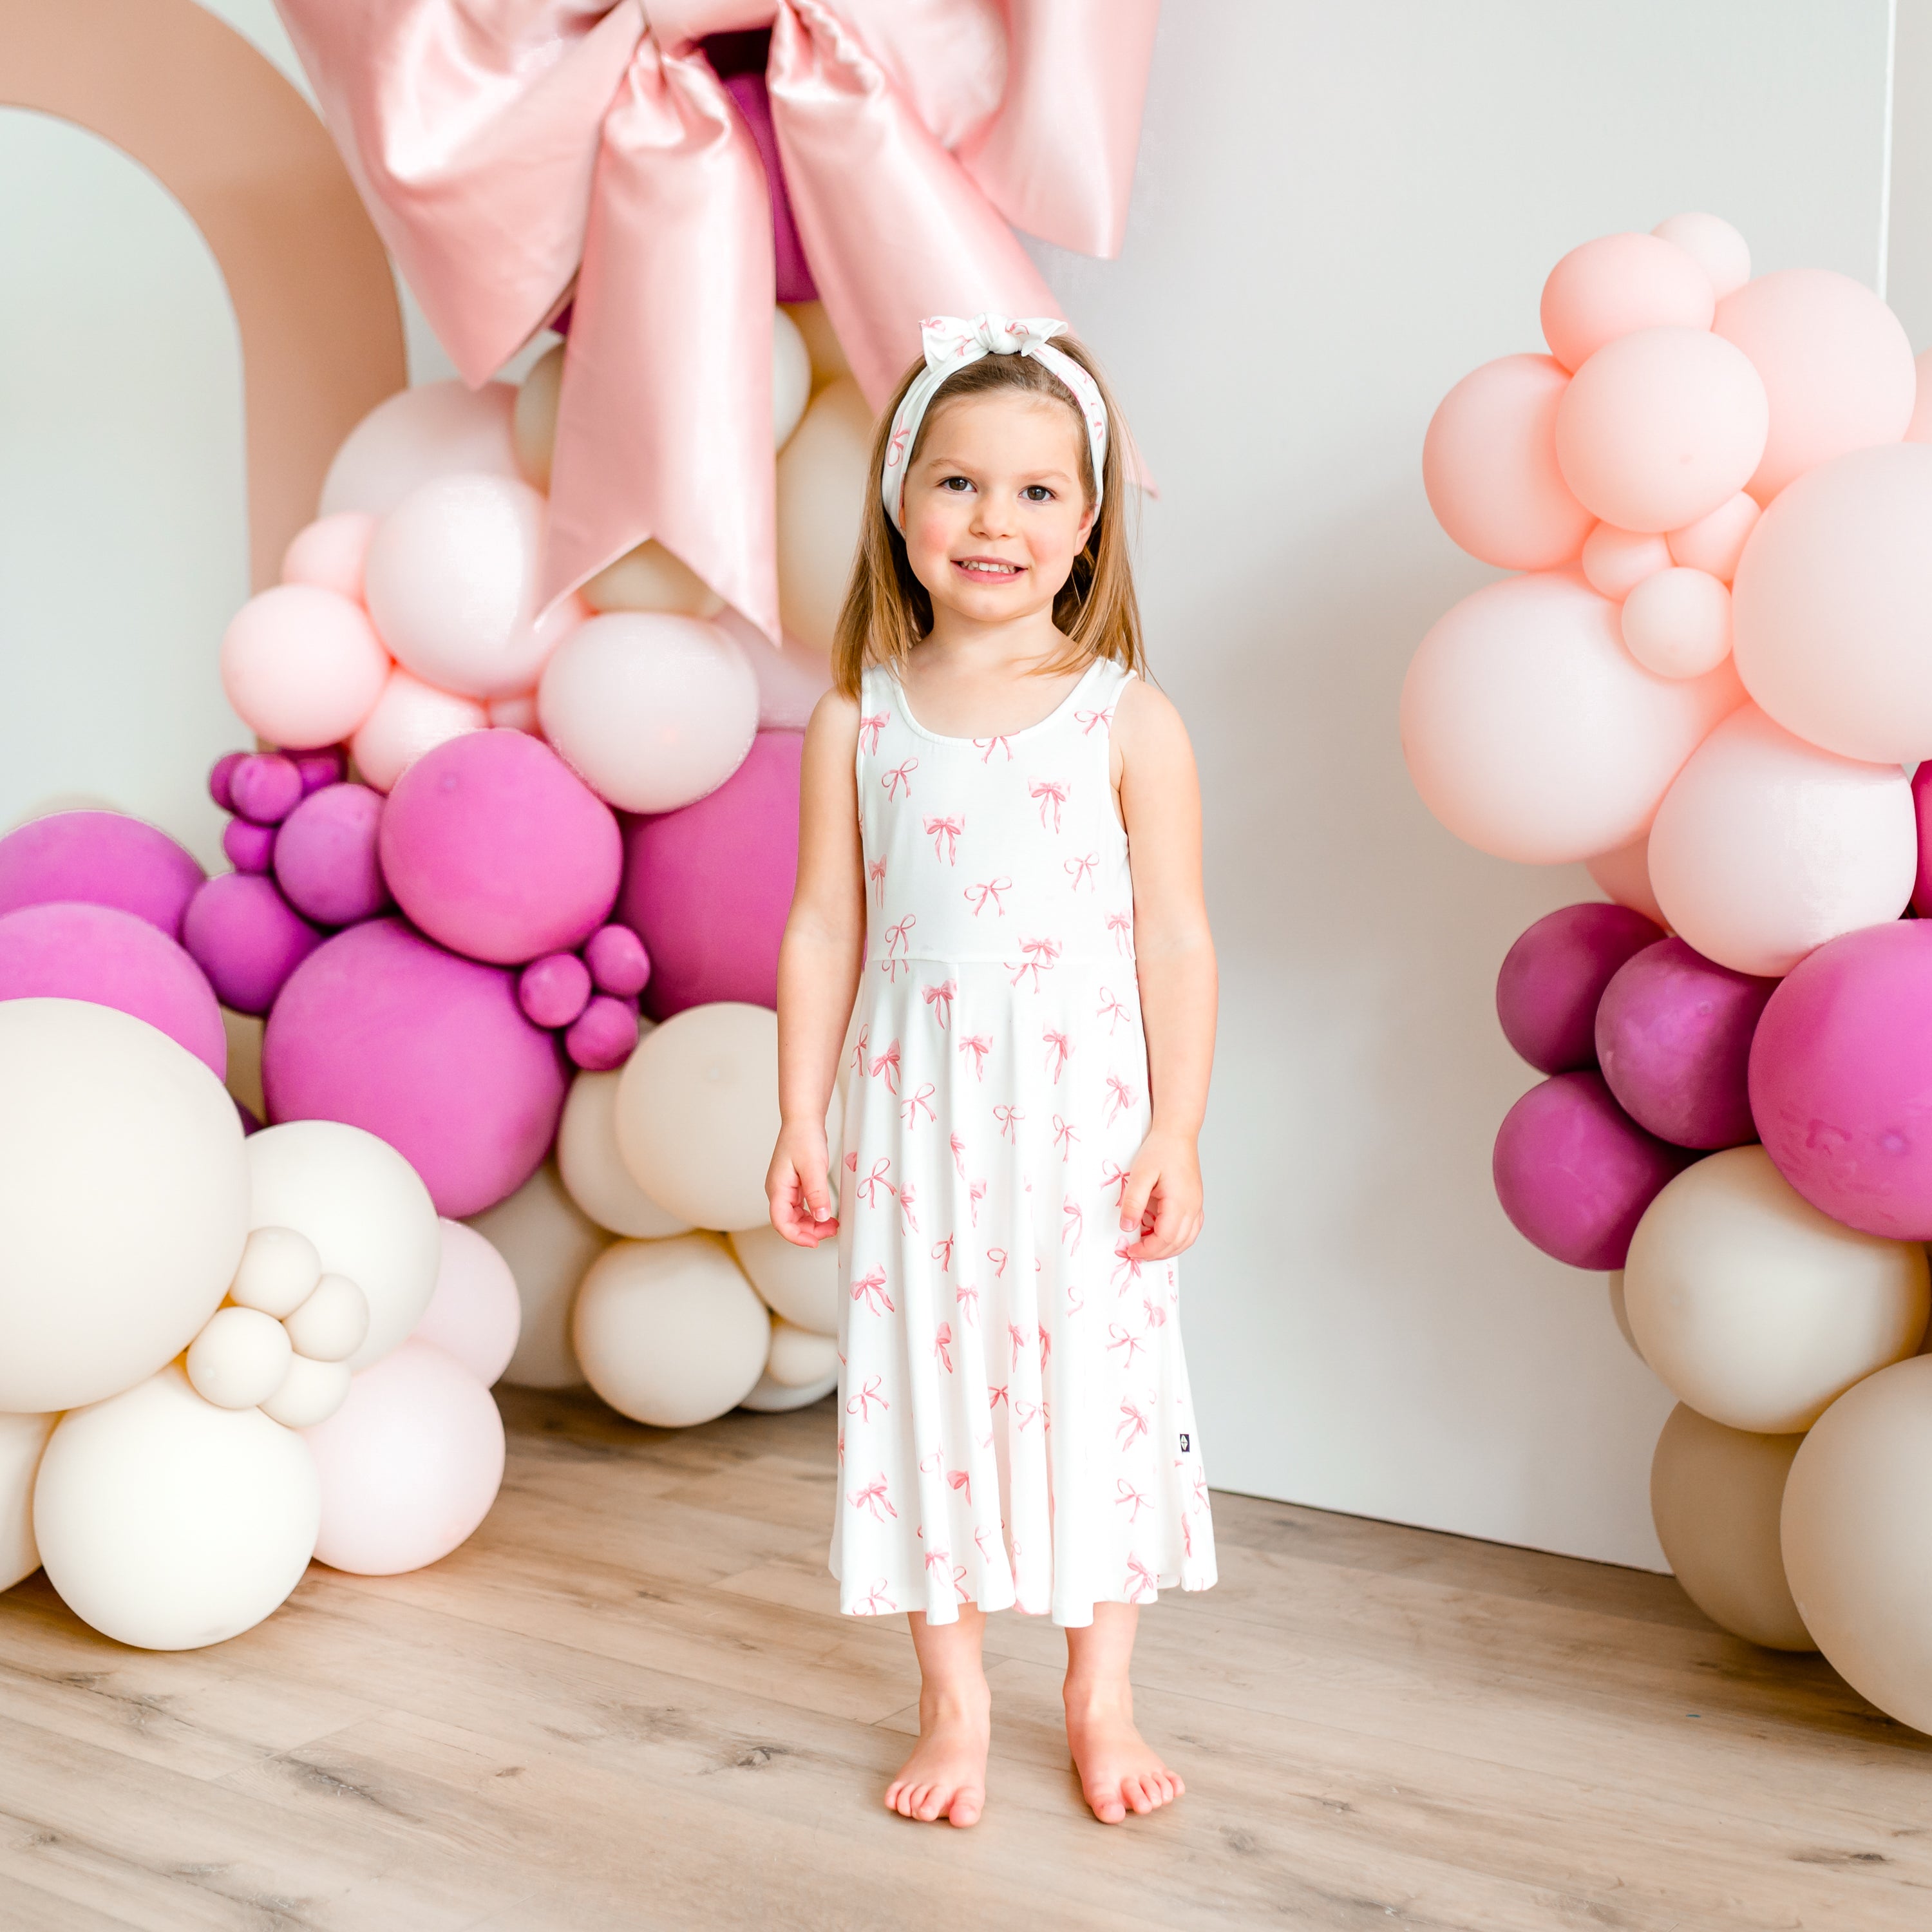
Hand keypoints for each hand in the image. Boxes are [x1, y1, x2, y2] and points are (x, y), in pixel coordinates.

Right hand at [767, 1120, 839, 1247]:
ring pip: (796, 1217)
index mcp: (777, 1188)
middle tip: (831, 1231)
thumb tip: (821, 1217)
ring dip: (812, 1224)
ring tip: (832, 1225)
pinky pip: (801, 1207)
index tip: (815, 1242)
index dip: (797, 1237)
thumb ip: (817, 1194)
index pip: (781, 1222)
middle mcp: (778, 1191)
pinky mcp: (794, 1185)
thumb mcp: (813, 1167)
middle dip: (809, 1231)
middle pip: (789, 1222)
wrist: (803, 1120)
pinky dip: (813, 1213)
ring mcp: (785, 1188)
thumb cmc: (803, 1137)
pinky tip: (826, 1214)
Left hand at [1117, 1129, 1202, 1261]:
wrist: (1177, 1134)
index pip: (1165, 1238)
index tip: (1131, 1249)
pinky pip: (1191, 1230)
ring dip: (1167, 1249)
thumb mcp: (1140, 1175)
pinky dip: (1177, 1240)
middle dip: (1155, 1253)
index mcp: (1180, 1202)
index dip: (1147, 1249)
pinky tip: (1163, 1236)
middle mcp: (1193, 1207)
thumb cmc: (1160, 1150)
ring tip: (1147, 1247)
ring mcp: (1196, 1205)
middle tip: (1135, 1252)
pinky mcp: (1195, 1202)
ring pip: (1187, 1240)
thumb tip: (1127, 1227)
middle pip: (1177, 1243)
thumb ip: (1133, 1202)